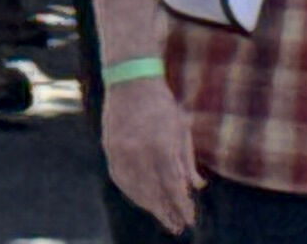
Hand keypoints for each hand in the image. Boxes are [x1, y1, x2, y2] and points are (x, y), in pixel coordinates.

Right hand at [101, 69, 197, 231]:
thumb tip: (197, 187)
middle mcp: (140, 152)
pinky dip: (131, 191)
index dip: (183, 207)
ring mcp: (121, 150)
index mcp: (162, 147)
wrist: (130, 80)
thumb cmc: (162, 104)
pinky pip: (119, 177)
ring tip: (161, 215)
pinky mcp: (109, 147)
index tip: (190, 219)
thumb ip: (187, 161)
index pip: (174, 188)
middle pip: (155, 193)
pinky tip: (140, 198)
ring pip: (135, 189)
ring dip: (149, 206)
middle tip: (177, 227)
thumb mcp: (182, 130)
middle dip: (167, 213)